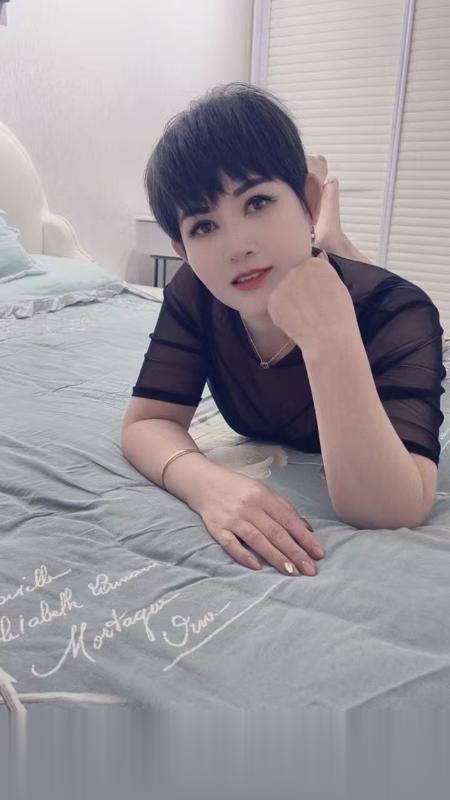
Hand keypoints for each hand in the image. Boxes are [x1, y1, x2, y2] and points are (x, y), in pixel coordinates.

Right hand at [190, 464, 324, 575]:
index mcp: (263, 496)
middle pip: (276, 532)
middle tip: (310, 570)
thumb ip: (284, 508)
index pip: (288, 520)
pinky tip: (257, 567)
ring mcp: (233, 518)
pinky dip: (243, 555)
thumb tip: (307, 528)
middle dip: (295, 552)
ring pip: (257, 540)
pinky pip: (231, 544)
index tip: (318, 554)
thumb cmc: (238, 489)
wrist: (203, 482)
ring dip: (275, 557)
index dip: (304, 538)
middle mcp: (249, 507)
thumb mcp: (263, 492)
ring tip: (291, 572)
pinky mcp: (217, 528)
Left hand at [267, 250, 357, 358]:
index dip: (312, 287)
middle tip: (311, 310)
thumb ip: (325, 271)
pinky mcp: (273, 301)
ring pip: (283, 293)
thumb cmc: (339, 316)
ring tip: (304, 317)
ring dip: (289, 304)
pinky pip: (276, 306)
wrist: (329, 338)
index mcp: (315, 264)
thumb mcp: (339, 287)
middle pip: (293, 279)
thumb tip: (319, 255)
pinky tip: (296, 323)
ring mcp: (283, 285)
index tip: (318, 298)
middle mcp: (296, 270)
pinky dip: (282, 315)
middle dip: (298, 293)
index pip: (307, 270)